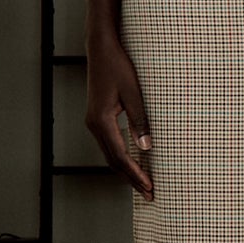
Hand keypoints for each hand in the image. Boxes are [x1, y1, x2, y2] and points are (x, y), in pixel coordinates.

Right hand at [83, 0, 153, 197]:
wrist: (101, 48)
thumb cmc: (119, 66)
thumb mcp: (134, 92)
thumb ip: (140, 120)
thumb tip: (147, 147)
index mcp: (101, 121)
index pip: (120, 157)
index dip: (135, 174)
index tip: (150, 187)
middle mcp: (93, 125)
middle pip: (113, 161)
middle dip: (131, 178)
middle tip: (150, 194)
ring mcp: (93, 122)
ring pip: (110, 154)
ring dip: (126, 170)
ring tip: (143, 183)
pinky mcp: (97, 117)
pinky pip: (109, 144)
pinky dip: (121, 157)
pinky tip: (134, 161)